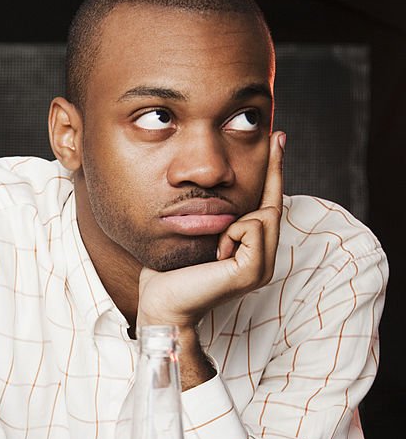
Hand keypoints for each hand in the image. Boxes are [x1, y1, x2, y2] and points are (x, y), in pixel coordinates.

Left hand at [136, 131, 285, 328]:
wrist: (160, 303)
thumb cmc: (169, 270)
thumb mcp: (196, 231)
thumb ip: (216, 214)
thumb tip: (215, 178)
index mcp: (253, 250)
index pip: (271, 202)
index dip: (275, 169)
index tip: (278, 135)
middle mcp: (265, 259)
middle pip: (271, 206)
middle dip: (242, 214)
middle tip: (218, 244)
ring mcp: (263, 267)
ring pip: (263, 215)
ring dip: (231, 226)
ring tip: (214, 252)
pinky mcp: (253, 271)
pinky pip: (251, 226)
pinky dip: (230, 235)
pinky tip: (216, 257)